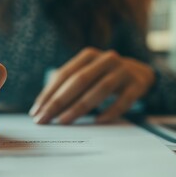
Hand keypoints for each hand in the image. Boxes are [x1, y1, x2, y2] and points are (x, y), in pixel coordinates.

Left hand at [29, 47, 154, 123]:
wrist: (140, 73)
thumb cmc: (102, 77)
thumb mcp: (86, 74)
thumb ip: (66, 86)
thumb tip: (41, 108)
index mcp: (89, 55)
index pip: (64, 74)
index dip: (48, 93)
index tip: (36, 111)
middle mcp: (106, 59)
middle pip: (79, 81)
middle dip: (59, 102)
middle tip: (44, 119)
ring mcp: (124, 71)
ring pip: (100, 89)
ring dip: (80, 107)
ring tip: (64, 121)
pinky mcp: (137, 84)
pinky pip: (124, 100)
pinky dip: (110, 111)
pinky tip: (98, 121)